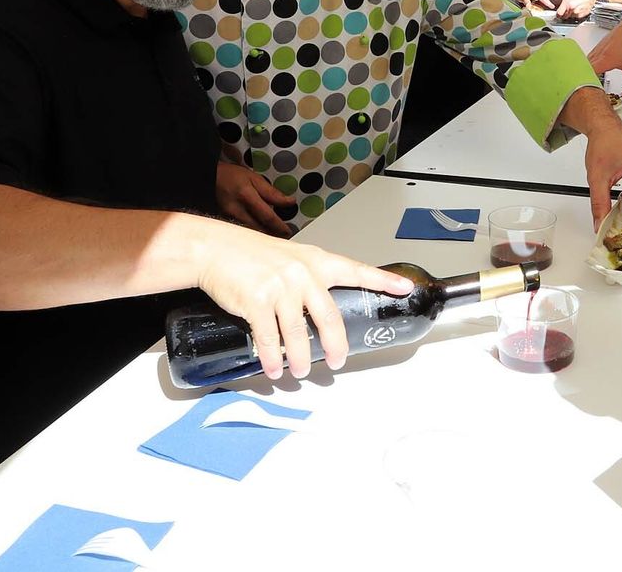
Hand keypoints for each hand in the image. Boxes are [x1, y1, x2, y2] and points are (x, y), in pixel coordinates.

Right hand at [194, 227, 415, 379]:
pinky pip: (270, 338)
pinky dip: (273, 357)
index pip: (357, 270)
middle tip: (339, 362)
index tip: (405, 289)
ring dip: (302, 358)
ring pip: (299, 334)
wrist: (216, 249)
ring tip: (302, 371)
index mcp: (316, 261)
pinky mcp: (257, 301)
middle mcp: (303, 274)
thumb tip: (320, 309)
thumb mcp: (290, 258)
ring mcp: (281, 288)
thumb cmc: (252, 255)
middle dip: (336, 345)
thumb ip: (310, 278)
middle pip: (330, 317)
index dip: (383, 281)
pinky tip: (275, 368)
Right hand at [215, 162, 294, 235]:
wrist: (208, 178)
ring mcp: (229, 218)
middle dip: (273, 234)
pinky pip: (241, 230)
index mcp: (246, 196)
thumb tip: (290, 202)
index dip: (279, 226)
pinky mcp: (225, 221)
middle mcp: (237, 210)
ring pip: (249, 232)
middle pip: (258, 228)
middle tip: (284, 237)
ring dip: (263, 235)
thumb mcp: (254, 178)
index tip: (288, 231)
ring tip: (275, 236)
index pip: (266, 216)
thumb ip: (271, 192)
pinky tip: (260, 232)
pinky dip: (252, 233)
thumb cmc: (232, 176)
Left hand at [557, 0, 597, 20]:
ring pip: (570, 18)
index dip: (558, 15)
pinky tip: (579, 10)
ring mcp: (577, 13)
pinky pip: (576, 18)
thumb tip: (559, 11)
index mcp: (567, 3)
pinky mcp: (581, 16)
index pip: (558, 14)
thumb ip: (563, 6)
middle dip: (565, 15)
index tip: (558, 14)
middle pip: (564, 17)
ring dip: (571, 15)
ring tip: (575, 8)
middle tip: (568, 10)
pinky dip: (576, 15)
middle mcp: (572, 9)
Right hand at [589, 14, 621, 95]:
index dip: (586, 82)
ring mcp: (597, 49)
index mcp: (606, 60)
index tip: (586, 89)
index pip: (590, 73)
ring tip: (587, 80)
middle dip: (584, 78)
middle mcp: (599, 54)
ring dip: (585, 70)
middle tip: (585, 88)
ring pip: (585, 62)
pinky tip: (591, 69)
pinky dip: (588, 64)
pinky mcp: (597, 46)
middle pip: (584, 68)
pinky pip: (588, 56)